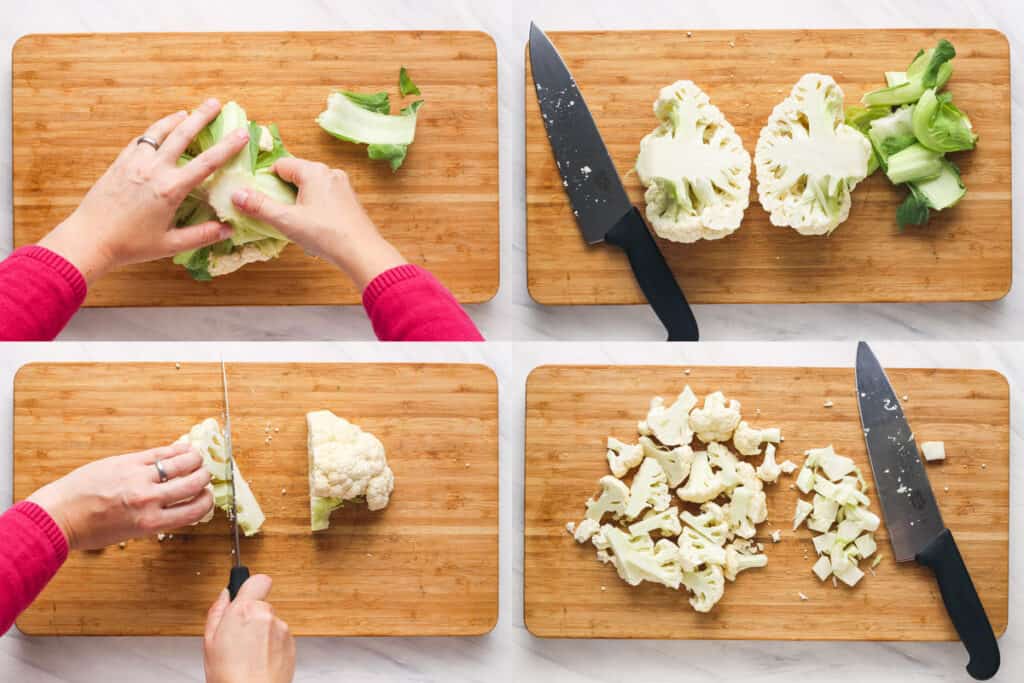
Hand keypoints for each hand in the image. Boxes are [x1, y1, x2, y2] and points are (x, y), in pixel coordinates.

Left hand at [27, 441, 212, 549]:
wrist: (59, 515)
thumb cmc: (90, 529)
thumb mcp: (130, 532)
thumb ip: (156, 519)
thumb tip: (177, 506)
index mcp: (151, 523)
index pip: (195, 510)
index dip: (207, 501)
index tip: (207, 496)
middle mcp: (149, 500)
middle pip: (194, 484)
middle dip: (204, 479)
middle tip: (203, 476)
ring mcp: (139, 478)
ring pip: (183, 463)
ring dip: (196, 460)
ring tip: (197, 460)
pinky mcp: (128, 461)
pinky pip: (161, 452)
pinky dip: (177, 449)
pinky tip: (183, 449)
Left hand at [37, 99, 249, 282]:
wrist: (90, 238)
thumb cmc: (131, 245)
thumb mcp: (171, 244)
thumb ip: (202, 236)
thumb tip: (228, 230)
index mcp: (170, 189)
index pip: (207, 163)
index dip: (227, 147)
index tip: (242, 133)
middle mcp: (153, 169)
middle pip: (182, 135)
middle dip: (201, 116)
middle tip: (215, 103)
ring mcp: (134, 162)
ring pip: (158, 132)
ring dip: (174, 120)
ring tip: (186, 112)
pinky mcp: (119, 163)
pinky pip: (140, 140)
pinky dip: (153, 132)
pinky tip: (158, 131)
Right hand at [204, 576, 295, 682]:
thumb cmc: (229, 676)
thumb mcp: (209, 642)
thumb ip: (217, 611)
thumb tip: (225, 594)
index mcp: (245, 610)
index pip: (258, 579)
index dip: (250, 586)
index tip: (244, 594)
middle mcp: (266, 615)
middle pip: (261, 604)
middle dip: (251, 616)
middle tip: (238, 637)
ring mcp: (281, 629)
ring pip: (270, 622)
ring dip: (261, 633)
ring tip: (248, 654)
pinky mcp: (292, 643)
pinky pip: (280, 637)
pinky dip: (271, 645)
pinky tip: (260, 660)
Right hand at [230, 158, 406, 288]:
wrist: (362, 252)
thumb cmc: (324, 234)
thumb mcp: (286, 220)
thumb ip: (259, 206)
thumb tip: (235, 193)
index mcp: (314, 171)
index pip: (281, 165)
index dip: (266, 179)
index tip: (257, 195)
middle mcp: (330, 173)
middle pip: (296, 174)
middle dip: (282, 190)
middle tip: (274, 211)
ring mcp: (343, 186)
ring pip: (311, 186)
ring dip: (298, 200)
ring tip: (293, 221)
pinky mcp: (350, 201)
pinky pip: (324, 197)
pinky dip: (313, 206)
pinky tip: (312, 226)